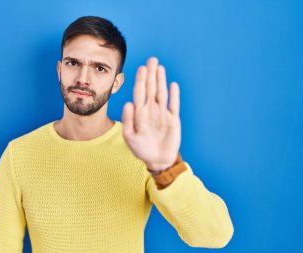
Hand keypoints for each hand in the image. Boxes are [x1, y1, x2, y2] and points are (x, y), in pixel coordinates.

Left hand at [122, 57, 180, 172]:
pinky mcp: (173, 120)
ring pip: (162, 93)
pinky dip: (174, 95)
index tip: (141, 68)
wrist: (156, 160)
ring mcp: (162, 113)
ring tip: (160, 67)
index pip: (140, 92)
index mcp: (139, 112)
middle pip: (151, 88)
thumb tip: (128, 103)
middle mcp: (151, 110)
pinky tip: (173, 84)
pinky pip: (173, 105)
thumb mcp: (130, 136)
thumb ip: (128, 120)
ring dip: (161, 80)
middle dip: (151, 74)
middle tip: (152, 60)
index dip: (141, 80)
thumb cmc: (140, 149)